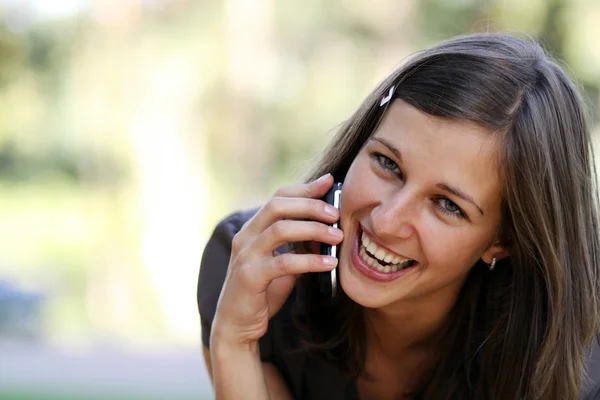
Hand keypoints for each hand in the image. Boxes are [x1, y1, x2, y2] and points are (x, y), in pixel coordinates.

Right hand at [211, 174, 342, 347]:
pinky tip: (329, 263)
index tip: (330, 182)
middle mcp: (245, 237)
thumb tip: (326, 231)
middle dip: (310, 205)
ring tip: (338, 236)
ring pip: (280, 230)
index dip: (304, 188)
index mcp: (252, 229)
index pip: (277, 197)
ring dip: (313, 230)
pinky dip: (310, 260)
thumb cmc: (261, 293)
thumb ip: (297, 247)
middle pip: (277, 206)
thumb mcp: (281, 264)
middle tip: (337, 214)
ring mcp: (245, 256)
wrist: (237, 326)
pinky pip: (284, 263)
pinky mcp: (250, 277)